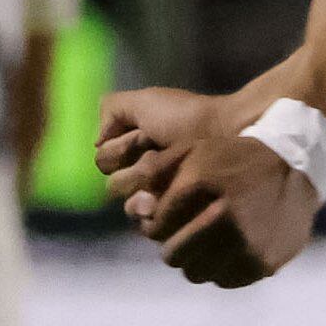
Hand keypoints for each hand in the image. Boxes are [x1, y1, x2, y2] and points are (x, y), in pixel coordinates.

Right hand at [98, 84, 229, 227]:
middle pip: (114, 186)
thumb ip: (111, 111)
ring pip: (131, 206)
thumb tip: (97, 143)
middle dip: (136, 166)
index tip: (145, 134)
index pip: (103, 162)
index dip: (122, 147)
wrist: (228, 131)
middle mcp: (142, 177)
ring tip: (175, 170)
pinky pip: (151, 224)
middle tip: (160, 152)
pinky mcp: (176, 217)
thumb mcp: (144, 101)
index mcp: (131, 152)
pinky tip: (179, 191)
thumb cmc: (187, 116)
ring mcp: (160, 199)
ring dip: (150, 183)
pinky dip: (161, 203)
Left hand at [139, 133, 322, 287]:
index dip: (156, 226)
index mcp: (201, 183)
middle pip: (173, 255)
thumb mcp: (193, 149)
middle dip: (173, 246)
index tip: (166, 221)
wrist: (296, 167)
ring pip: (196, 273)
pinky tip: (231, 248)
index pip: (156, 226)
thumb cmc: (234, 158)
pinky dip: (222, 268)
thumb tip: (135, 209)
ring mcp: (245, 242)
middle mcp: (223, 214)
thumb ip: (155, 172)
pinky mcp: (262, 263)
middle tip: (184, 237)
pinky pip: (224, 280)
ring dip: (196, 260)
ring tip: (207, 243)